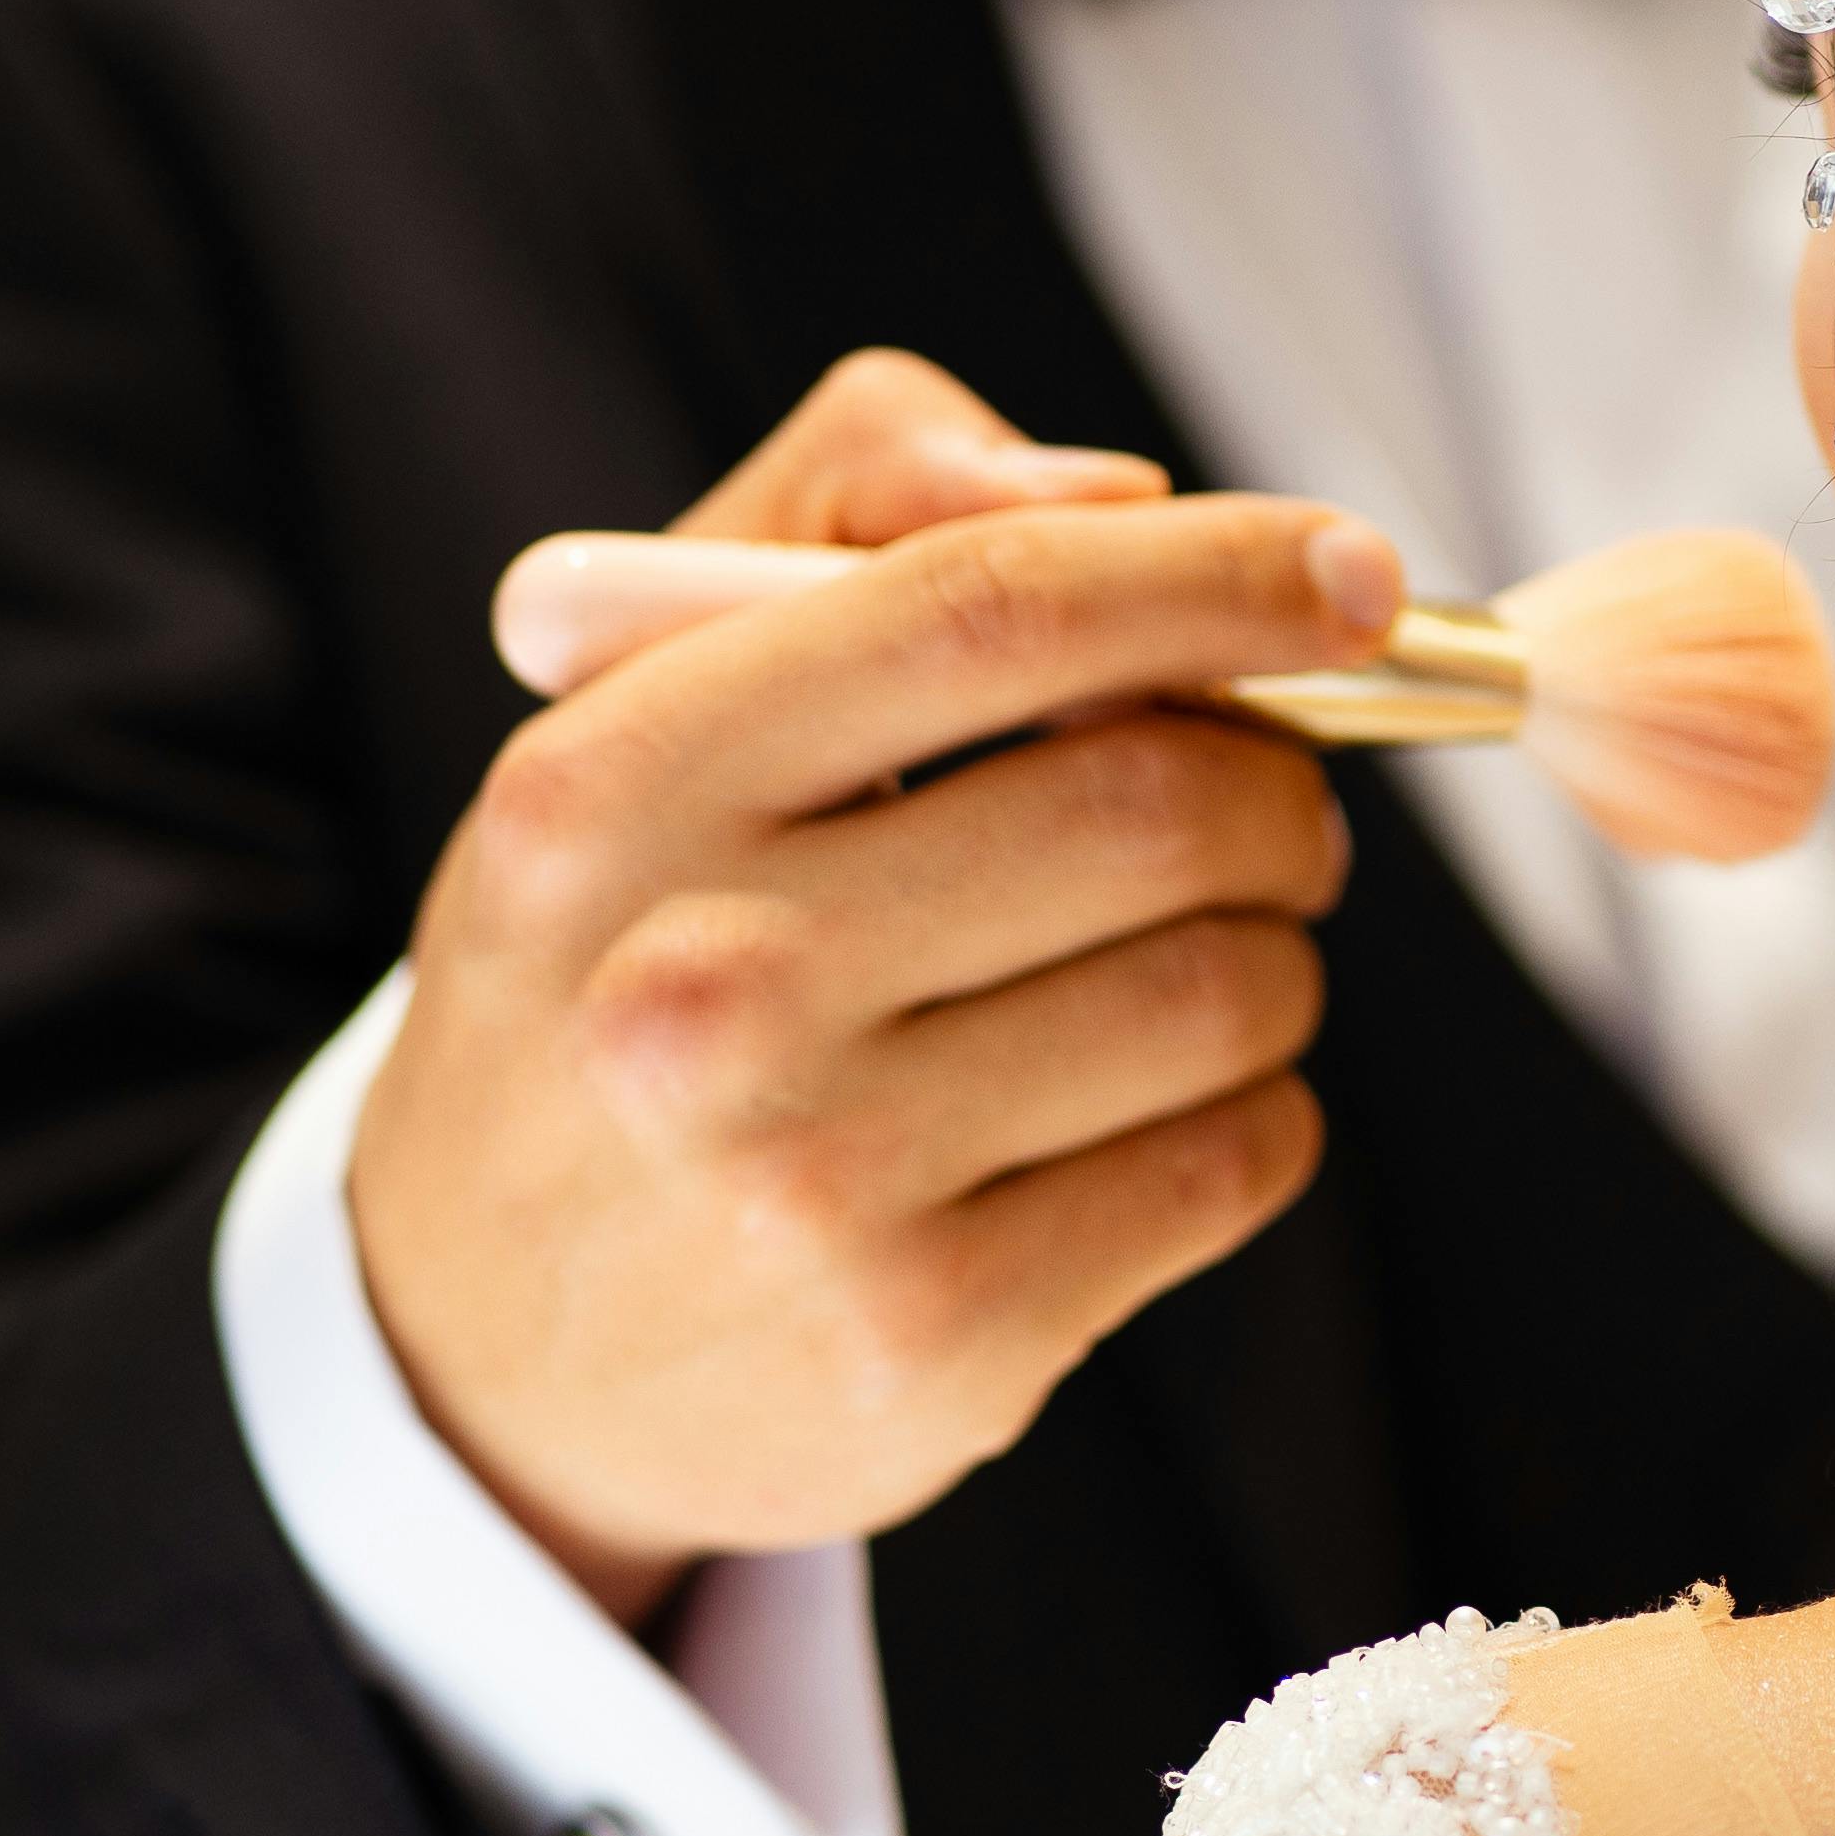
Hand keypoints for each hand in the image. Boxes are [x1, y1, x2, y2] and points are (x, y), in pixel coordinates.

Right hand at [351, 355, 1402, 1620]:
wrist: (474, 1339)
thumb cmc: (618, 952)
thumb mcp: (644, 695)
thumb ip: (858, 509)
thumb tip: (1119, 490)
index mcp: (617, 785)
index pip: (989, 609)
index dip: (1217, 574)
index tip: (1359, 574)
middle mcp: (698, 986)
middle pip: (1155, 803)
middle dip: (1280, 787)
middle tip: (1270, 807)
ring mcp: (816, 1184)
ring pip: (1228, 989)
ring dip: (1274, 954)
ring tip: (1192, 962)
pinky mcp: (934, 1345)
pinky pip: (1235, 1161)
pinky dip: (1257, 1110)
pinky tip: (1153, 1107)